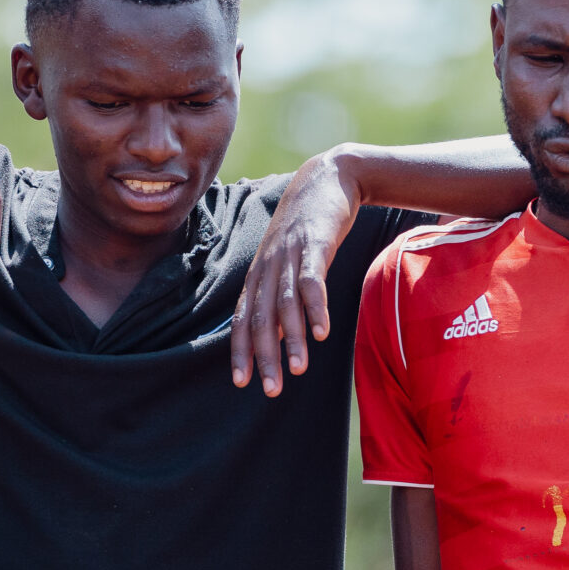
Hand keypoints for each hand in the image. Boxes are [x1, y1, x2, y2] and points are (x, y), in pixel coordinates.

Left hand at [233, 150, 361, 396]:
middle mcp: (267, 267)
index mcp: (259, 274)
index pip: (241, 319)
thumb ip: (281, 296)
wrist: (328, 178)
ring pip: (284, 304)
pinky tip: (321, 334)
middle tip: (270, 390)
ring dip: (290, 340)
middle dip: (263, 357)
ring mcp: (289, 255)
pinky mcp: (314, 244)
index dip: (240, 352)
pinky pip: (312, 281)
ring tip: (298, 370)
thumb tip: (276, 336)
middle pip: (259, 318)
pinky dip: (315, 309)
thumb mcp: (288, 261)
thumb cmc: (308, 227)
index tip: (241, 383)